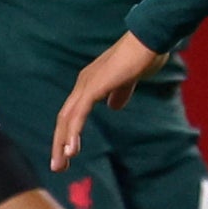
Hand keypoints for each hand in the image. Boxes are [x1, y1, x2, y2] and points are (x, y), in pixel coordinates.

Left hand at [46, 34, 162, 168]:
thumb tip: (113, 107)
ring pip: (68, 119)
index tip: (68, 155)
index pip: (73, 113)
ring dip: (62, 143)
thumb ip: (120, 93)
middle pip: (65, 118)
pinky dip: (73, 133)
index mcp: (90, 83)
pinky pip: (79, 114)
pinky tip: (72, 150)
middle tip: (58, 167)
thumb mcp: (129, 81)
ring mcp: (87, 85)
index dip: (69, 134)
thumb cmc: (142, 56)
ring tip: (62, 164)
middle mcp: (83, 84)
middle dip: (59, 144)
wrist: (149, 41)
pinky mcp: (94, 87)